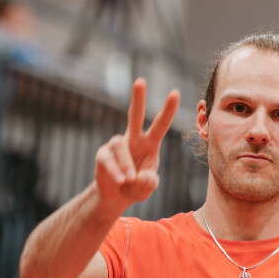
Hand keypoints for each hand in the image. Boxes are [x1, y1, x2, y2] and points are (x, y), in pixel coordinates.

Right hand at [95, 78, 178, 206]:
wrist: (116, 196)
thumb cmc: (137, 187)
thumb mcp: (147, 188)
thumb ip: (148, 183)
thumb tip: (141, 177)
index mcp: (150, 144)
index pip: (160, 125)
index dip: (167, 110)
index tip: (175, 92)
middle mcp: (133, 139)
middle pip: (134, 115)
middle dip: (138, 98)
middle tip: (140, 81)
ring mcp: (116, 145)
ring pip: (120, 147)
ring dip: (126, 165)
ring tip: (128, 180)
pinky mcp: (103, 154)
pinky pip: (108, 159)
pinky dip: (115, 171)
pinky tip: (121, 180)